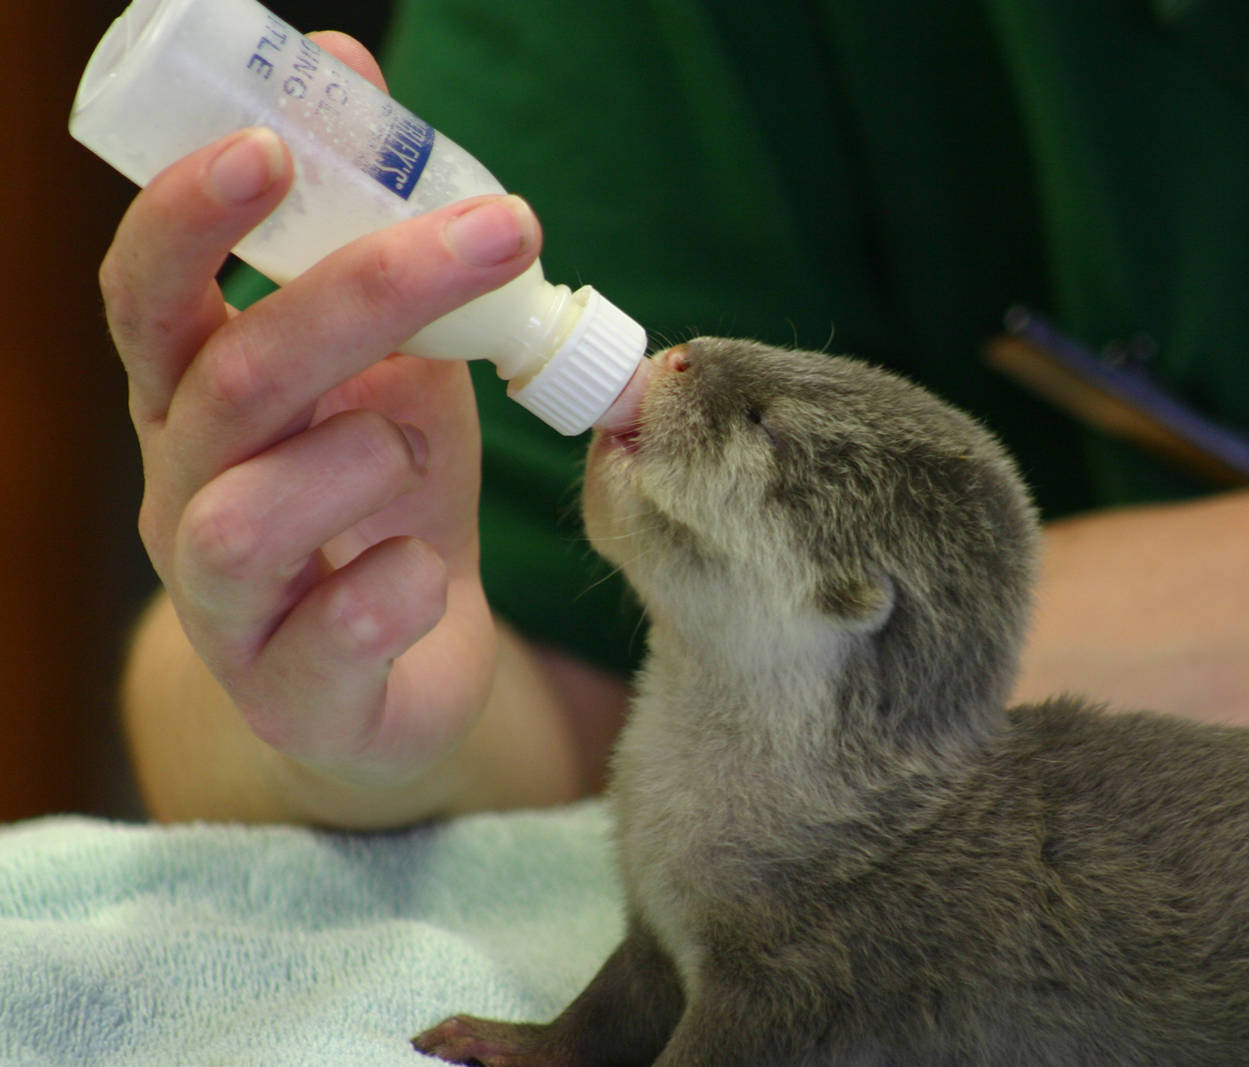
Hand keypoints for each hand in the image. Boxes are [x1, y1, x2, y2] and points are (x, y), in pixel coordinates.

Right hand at [104, 33, 539, 789]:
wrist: (404, 667)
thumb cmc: (388, 496)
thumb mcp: (395, 360)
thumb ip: (371, 243)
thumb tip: (351, 69)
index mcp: (201, 399)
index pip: (150, 298)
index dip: (189, 220)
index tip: (270, 145)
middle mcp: (187, 491)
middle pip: (234, 381)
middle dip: (364, 294)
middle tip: (494, 230)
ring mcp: (228, 603)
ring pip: (242, 516)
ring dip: (362, 458)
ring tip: (418, 457)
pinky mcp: (291, 692)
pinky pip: (328, 639)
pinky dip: (395, 591)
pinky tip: (425, 574)